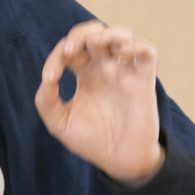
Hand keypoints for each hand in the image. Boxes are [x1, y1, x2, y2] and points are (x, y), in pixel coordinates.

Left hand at [35, 21, 163, 184]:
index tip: (50, 78)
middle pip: (95, 33)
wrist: (119, 161)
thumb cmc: (91, 141)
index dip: (57, 56)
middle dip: (80, 34)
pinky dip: (138, 45)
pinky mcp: (144, 80)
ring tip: (94, 44)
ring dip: (108, 33)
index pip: (70, 50)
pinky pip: (148, 52)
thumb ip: (47, 100)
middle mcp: (105, 68)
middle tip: (69, 50)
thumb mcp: (60, 123)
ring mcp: (125, 72)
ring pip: (121, 35)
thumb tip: (47, 78)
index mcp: (85, 74)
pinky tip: (124, 51)